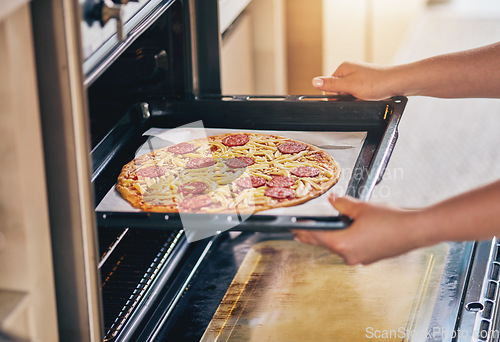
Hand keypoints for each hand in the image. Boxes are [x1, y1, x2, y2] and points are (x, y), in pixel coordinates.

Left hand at [292, 194, 427, 264]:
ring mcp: (360, 259)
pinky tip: (345, 232)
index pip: (316, 236)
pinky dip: (344, 240)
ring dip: (329, 237)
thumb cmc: (391, 220)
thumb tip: (333, 201)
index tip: (292, 228)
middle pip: (325, 243)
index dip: (302, 230)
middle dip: (312, 236)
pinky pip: (351, 248)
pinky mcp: (370, 257)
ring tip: (319, 230)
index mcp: (343, 244)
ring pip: (339, 246)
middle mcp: (349, 255)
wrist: (416, 230)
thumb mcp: (361, 207)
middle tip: (298, 232)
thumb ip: (342, 204)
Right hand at [312, 62, 397, 99]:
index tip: (345, 96)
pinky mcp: (365, 83)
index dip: (335, 95)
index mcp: (343, 68)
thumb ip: (331, 84)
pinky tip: (369, 96)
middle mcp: (349, 71)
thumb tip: (313, 81)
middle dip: (346, 97)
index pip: (328, 86)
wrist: (397, 83)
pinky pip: (357, 94)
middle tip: (357, 96)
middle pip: (338, 90)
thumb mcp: (349, 86)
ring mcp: (358, 76)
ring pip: (348, 94)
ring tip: (365, 95)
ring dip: (355, 98)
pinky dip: (362, 98)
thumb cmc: (376, 83)